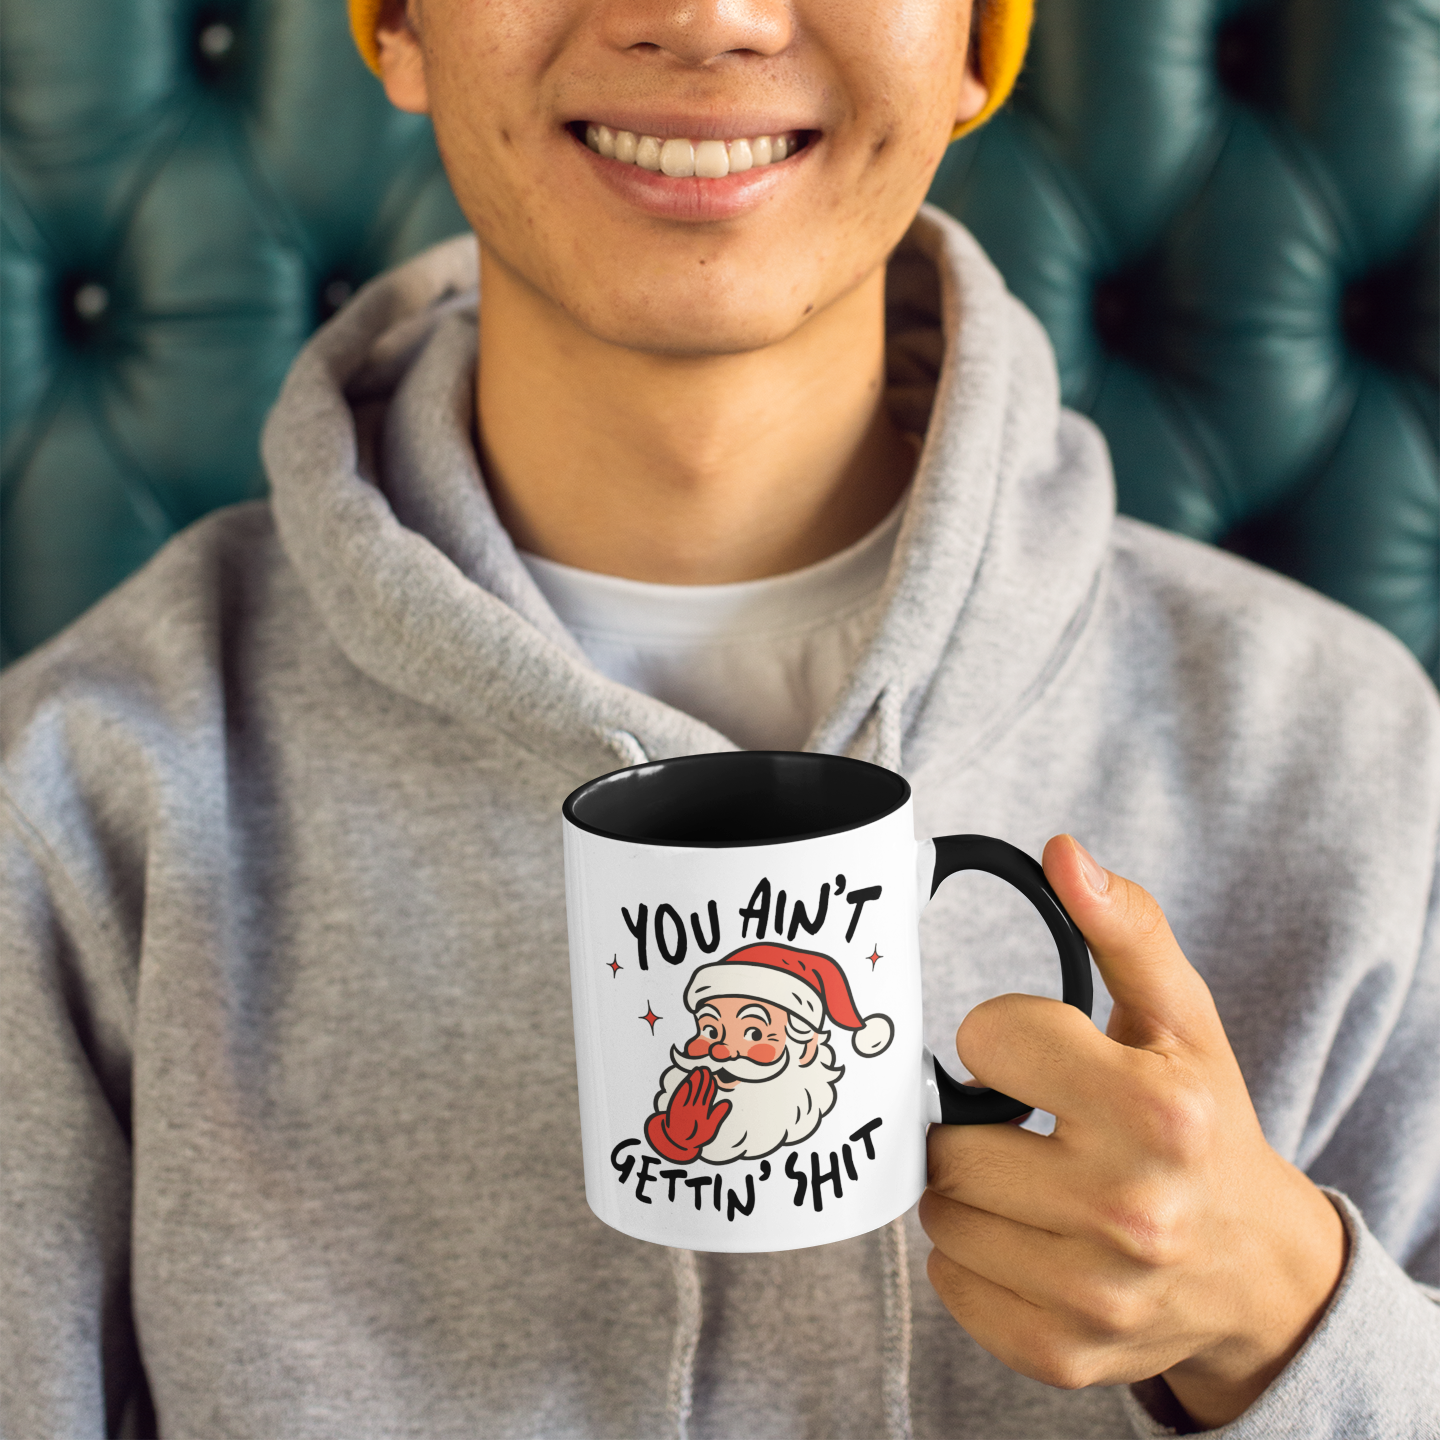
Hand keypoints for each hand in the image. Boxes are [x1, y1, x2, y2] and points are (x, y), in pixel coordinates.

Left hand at [646, 1068, 731, 1162]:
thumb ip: (717, 1115)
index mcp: (703, 1113)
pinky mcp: (675, 1106)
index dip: (710, 1086)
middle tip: (705, 1069)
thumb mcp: (709, 1129)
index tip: (712, 1078)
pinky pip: (681, 1094)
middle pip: (699, 1090)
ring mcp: (684, 1106)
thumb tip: (726, 1103)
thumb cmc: (695, 1135)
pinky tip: (688, 1080)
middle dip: (703, 1079)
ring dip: (694, 1080)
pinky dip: (685, 1086)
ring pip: (690, 1090)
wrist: (677, 1142)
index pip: (708, 1096)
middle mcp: (693, 1108)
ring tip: (698, 1071)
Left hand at [919, 835, 1346, 1429]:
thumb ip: (1123, 927)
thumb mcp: (1181, 1017)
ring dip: (967, 1189)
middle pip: (949, 1141)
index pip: (985, 1038)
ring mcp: (1094, 1293)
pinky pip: (951, 1286)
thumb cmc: (1204, 1123)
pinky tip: (1026, 1237)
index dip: (1004, 1038)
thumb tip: (1062, 850)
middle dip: (974, 1121)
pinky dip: (972, 1257)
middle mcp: (1131, 1209)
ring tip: (1026, 1179)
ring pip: (940, 1213)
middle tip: (1026, 1124)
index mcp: (1157, 1111)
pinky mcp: (1064, 1352)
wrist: (1253, 1266)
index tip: (1039, 1058)